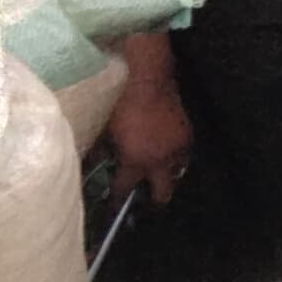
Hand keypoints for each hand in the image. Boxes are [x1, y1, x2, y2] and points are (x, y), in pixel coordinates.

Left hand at [100, 41, 193, 207]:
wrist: (148, 79)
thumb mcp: (104, 130)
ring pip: (177, 174)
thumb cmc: (120, 103)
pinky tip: (164, 150)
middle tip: (144, 196)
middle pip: (163, 193)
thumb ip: (100, 152)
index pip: (125, 189)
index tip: (113, 202)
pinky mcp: (188, 134)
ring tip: (156, 171)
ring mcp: (177, 148)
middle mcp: (160, 161)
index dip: (117, 197)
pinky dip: (174, 156)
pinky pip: (183, 154)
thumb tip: (93, 164)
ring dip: (166, 176)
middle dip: (153, 197)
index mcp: (136, 161)